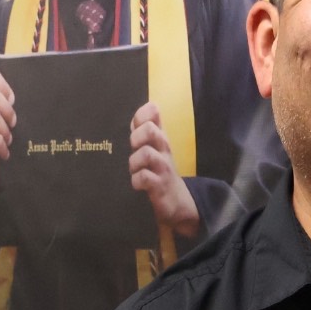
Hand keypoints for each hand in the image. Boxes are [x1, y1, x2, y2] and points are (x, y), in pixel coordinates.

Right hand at [0, 68, 16, 192]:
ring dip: (6, 130)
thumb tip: (42, 85)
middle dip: (8, 109)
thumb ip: (25, 101)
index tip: (13, 99)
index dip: (3, 84)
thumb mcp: (23, 117)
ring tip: (10, 139)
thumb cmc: (19, 139)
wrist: (7, 172)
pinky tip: (6, 154)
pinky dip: (3, 148)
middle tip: (14, 123)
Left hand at [129, 102, 199, 237]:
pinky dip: (137, 180)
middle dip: (138, 136)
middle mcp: (163, 149)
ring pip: (147, 154)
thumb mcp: (154, 147)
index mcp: (160, 138)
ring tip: (134, 169)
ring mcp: (163, 167)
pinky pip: (145, 178)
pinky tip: (138, 183)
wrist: (176, 200)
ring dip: (135, 161)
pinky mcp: (160, 186)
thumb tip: (141, 110)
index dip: (143, 114)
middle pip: (152, 131)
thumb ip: (144, 129)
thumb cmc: (159, 170)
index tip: (138, 122)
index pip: (153, 117)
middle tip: (134, 147)